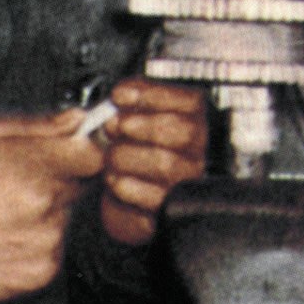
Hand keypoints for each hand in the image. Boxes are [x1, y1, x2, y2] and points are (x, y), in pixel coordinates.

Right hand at [0, 113, 102, 303]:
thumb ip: (33, 126)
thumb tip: (76, 119)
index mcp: (32, 168)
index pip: (92, 155)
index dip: (78, 151)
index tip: (64, 153)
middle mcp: (46, 207)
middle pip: (77, 185)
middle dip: (54, 181)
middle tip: (13, 186)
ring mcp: (46, 243)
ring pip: (63, 218)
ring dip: (44, 214)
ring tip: (1, 215)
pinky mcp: (41, 272)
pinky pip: (52, 249)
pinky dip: (35, 243)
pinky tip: (2, 238)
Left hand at [92, 80, 207, 246]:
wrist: (122, 195)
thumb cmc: (127, 151)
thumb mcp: (123, 120)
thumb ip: (119, 108)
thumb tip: (105, 105)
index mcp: (193, 122)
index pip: (191, 102)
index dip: (153, 95)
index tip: (119, 95)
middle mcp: (198, 151)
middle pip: (185, 131)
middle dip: (142, 125)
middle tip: (114, 126)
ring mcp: (187, 181)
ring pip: (166, 163)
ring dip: (127, 155)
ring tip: (111, 156)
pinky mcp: (170, 208)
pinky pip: (153, 196)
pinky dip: (125, 184)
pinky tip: (114, 178)